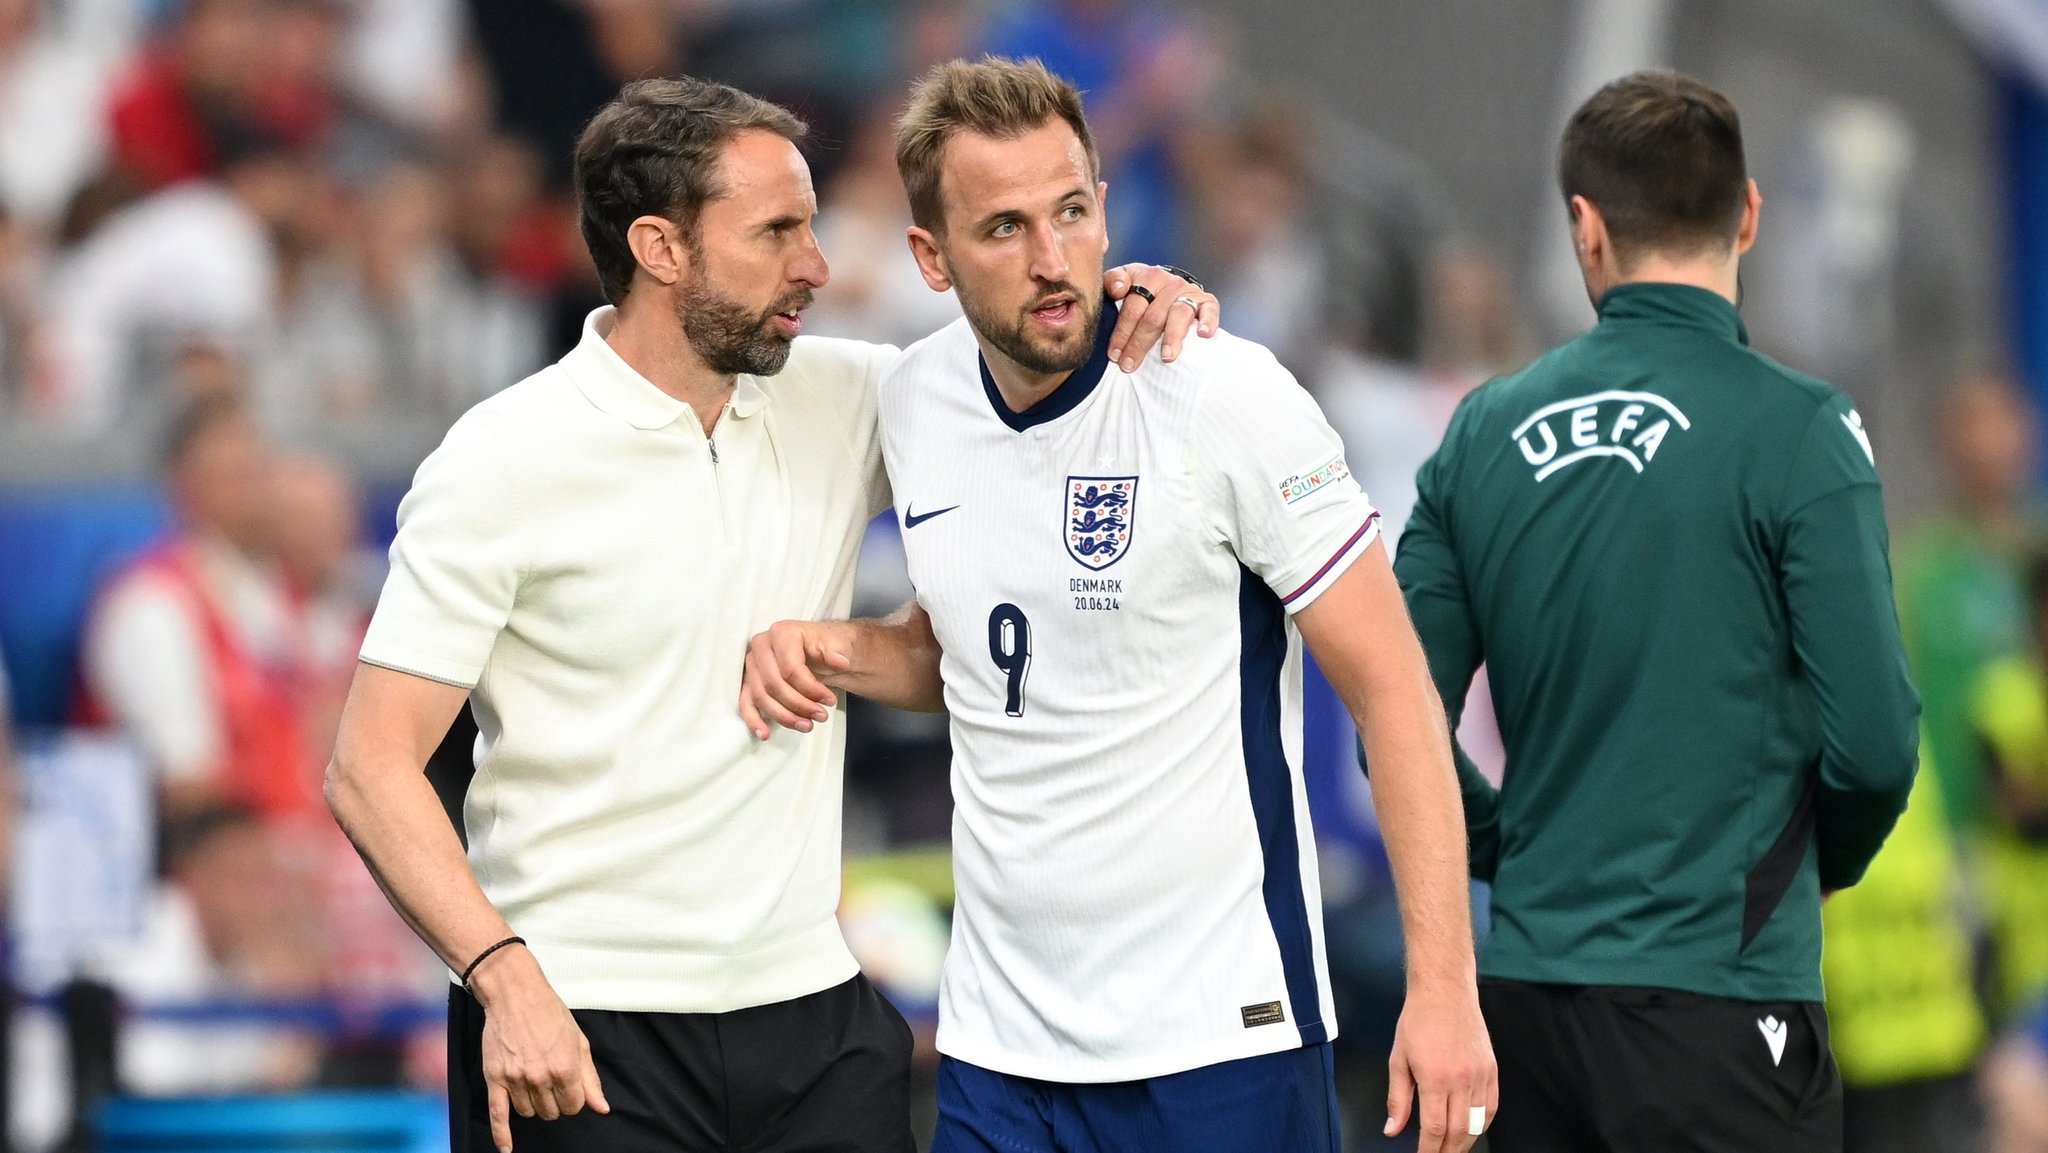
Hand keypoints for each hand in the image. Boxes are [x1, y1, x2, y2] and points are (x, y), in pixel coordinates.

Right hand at [470, 948, 608, 1152]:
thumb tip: (601, 1108)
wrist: (515, 995)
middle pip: (551, 1112)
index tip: (568, 1088)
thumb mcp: (579, 1042)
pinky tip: (506, 1150)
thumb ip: (590, 1079)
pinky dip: (502, 1135)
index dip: (573, 1099)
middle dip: (554, 1102)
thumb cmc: (550, 1014)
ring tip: (533, 1082)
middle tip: (550, 1080)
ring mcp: (516, 1079)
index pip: (573, 1107)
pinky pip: (498, 1115)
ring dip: (534, 1104)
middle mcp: (541, 1077)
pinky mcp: (495, 1079)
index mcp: (565, 1068)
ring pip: (529, 1113)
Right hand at [741, 619, 853, 738]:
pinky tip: (765, 735)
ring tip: (807, 726)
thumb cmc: (827, 647)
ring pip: (761, 697)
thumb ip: (837, 652)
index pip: (790, 669)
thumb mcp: (838, 645)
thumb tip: (840, 662)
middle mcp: (761, 646)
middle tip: (821, 716)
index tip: (830, 701)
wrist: (821, 651)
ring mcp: (752, 664)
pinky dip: (754, 720)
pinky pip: (746, 703)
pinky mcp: (749, 681)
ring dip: (784, 716)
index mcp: (781, 633)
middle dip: (799, 705)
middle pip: (774, 685)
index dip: (810, 689)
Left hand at [1102, 264, 1219, 371]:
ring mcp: (1187, 292)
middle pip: (1153, 317)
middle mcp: (1168, 283)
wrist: (1170, 285)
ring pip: (1178, 315)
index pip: (1132, 307)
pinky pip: (1210, 310)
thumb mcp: (1124, 280)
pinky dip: (1207, 321)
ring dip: (1172, 337)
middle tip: (1129, 365)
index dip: (1121, 332)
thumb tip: (1116, 289)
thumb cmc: (1142, 289)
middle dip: (1139, 344)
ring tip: (1166, 357)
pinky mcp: (1206, 301)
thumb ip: (1112, 281)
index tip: (1114, 354)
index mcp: (1145, 277)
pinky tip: (1203, 334)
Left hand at [1385, 984, 1496, 1152]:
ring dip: (1465, 1141)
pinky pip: (1491, 1107)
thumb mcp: (1398, 1058)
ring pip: (1477, 1123)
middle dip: (1447, 1151)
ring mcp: (1480, 1075)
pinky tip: (1471, 1129)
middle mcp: (1462, 1080)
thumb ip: (1397, 1098)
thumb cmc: (1418, 1020)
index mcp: (1435, 1078)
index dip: (1429, 1151)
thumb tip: (1393, 1129)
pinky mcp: (1492, 1069)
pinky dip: (1482, 1124)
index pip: (1434, 1129)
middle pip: (1458, 1132)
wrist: (1445, 991)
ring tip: (1452, 1149)